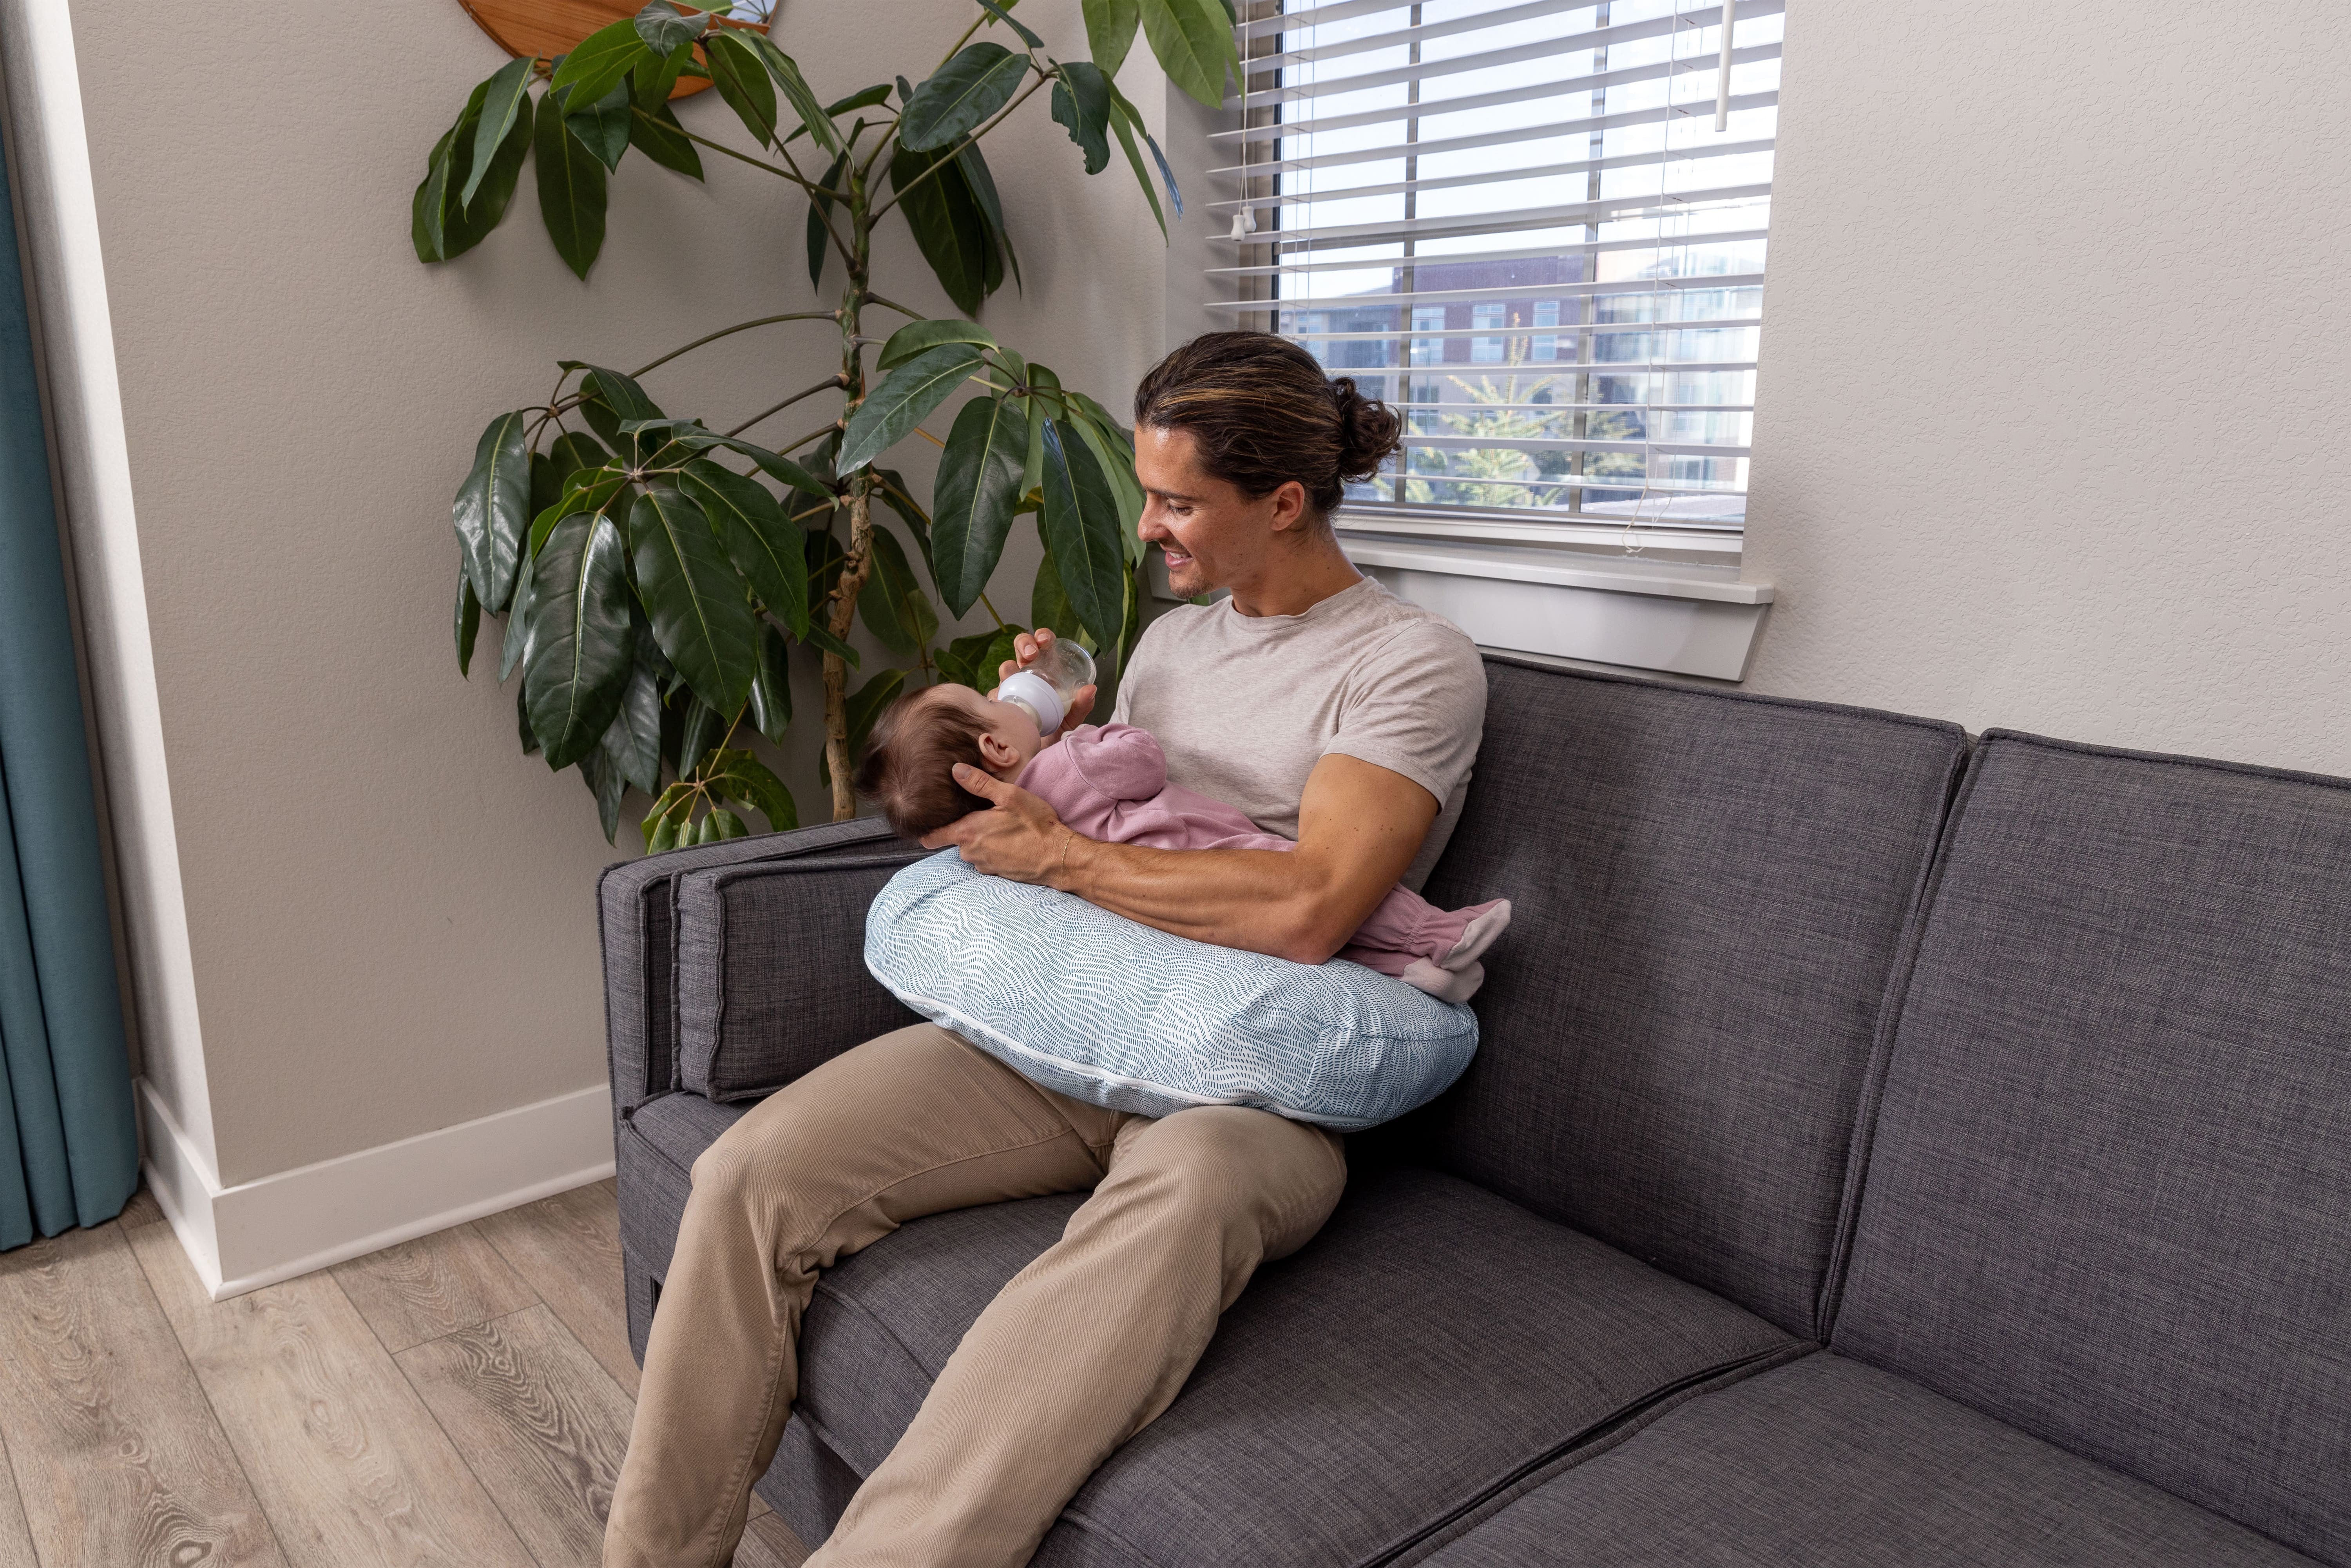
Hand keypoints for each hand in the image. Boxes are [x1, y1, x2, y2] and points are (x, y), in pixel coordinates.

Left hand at [920, 763, 1084, 885]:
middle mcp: (971, 852)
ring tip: (1003, 826)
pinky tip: (1012, 840)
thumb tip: (955, 770)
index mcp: (968, 832)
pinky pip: (987, 858)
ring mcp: (984, 865)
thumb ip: (979, 783)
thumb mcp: (1009, 796)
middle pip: (956, 838)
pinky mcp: (997, 873)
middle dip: (967, 827)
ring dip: (983, 838)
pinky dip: (995, 849)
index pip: (931, 837)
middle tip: (987, 814)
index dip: (928, 829)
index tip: (932, 820)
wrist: (1059, 858)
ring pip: (973, 848)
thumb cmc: (1036, 825)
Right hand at [995, 627, 1095, 738]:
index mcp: (1047, 671)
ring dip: (1008, 668)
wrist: (1037, 756)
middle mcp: (1028, 675)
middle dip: (1024, 644)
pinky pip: (994, 694)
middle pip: (1021, 649)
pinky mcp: (999, 703)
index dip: (1042, 637)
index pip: (1043, 646)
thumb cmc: (1054, 732)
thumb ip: (1081, 706)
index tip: (1045, 640)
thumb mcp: (1071, 721)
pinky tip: (1002, 700)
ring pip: (1005, 669)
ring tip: (1013, 674)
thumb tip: (1090, 689)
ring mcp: (1012, 687)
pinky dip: (997, 695)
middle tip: (1030, 655)